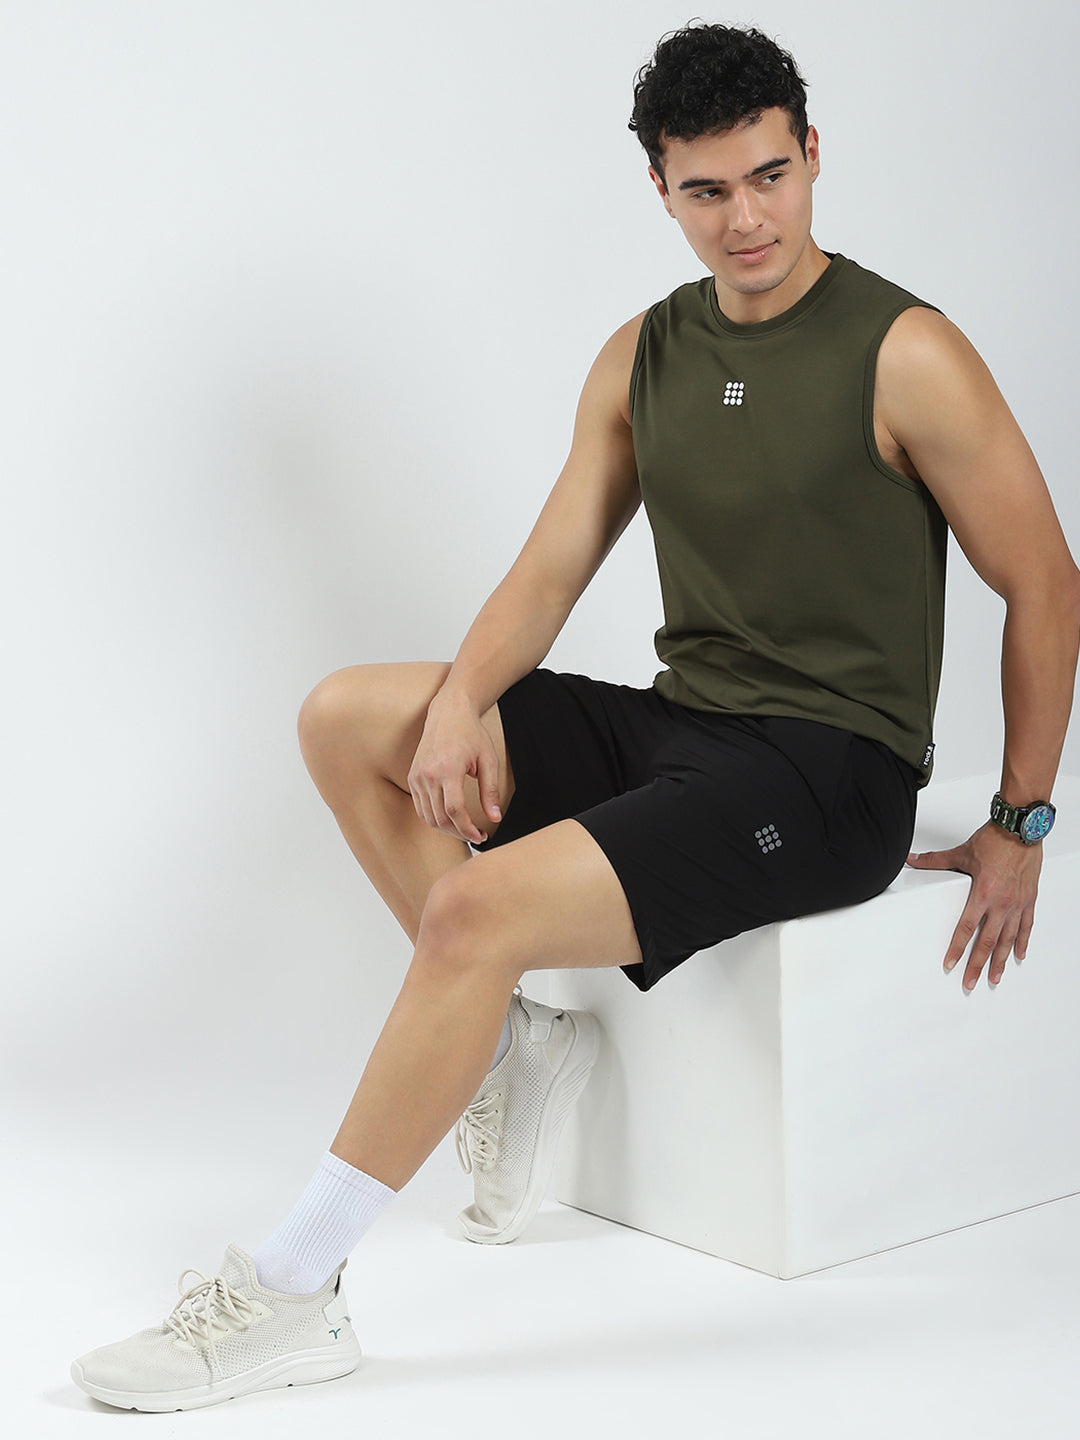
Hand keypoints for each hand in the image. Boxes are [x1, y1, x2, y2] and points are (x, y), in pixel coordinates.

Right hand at [407, 687, 502, 844]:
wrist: (448, 712)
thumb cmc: (471, 734)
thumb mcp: (488, 760)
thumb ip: (490, 791)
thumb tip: (495, 817)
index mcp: (448, 769)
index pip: (454, 810)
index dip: (467, 829)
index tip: (480, 835)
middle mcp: (428, 774)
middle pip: (440, 818)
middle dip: (459, 833)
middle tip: (476, 835)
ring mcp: (417, 776)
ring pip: (428, 816)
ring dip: (446, 829)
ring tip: (464, 829)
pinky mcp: (412, 777)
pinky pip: (421, 807)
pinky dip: (434, 818)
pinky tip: (450, 818)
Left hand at [905, 821, 1040, 991]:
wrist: (1021, 829)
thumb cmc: (995, 840)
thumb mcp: (961, 852)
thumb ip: (935, 860)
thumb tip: (912, 859)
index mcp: (983, 893)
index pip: (966, 928)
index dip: (957, 948)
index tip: (950, 964)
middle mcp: (1002, 902)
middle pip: (988, 942)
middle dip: (978, 964)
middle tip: (970, 982)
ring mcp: (1017, 903)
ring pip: (1008, 939)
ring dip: (1000, 960)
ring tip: (994, 977)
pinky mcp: (1029, 899)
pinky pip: (1026, 926)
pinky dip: (1022, 942)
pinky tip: (1017, 955)